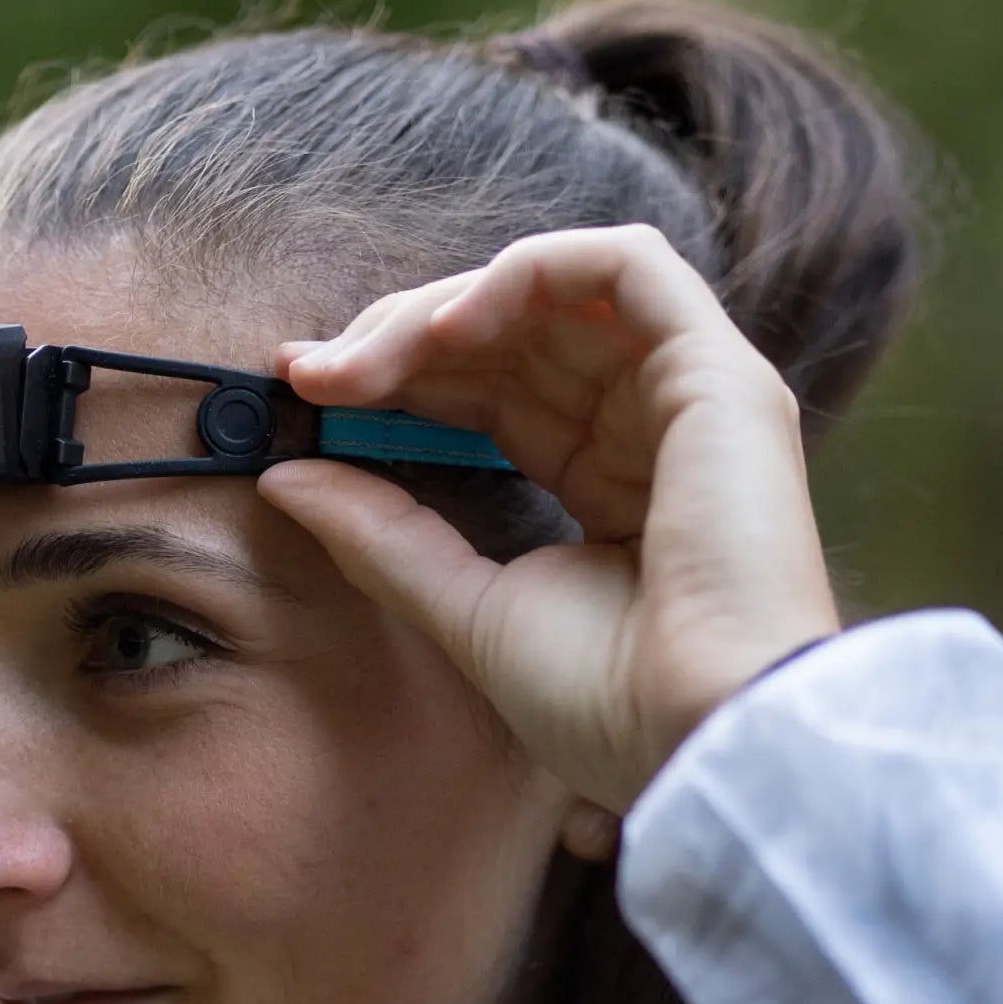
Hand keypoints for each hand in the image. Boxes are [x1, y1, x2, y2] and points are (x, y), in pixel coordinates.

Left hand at [258, 223, 837, 818]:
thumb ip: (381, 537)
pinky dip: (529, 274)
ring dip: (442, 310)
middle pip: (509, 335)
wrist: (696, 738)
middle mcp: (645, 426)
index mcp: (602, 482)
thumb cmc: (603, 702)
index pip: (488, 394)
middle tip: (311, 372)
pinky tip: (450, 329)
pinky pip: (625, 265)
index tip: (304, 389)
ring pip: (551, 292)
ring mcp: (687, 395)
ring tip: (364, 361)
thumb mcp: (464, 606)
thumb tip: (284, 477)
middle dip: (399, 340)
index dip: (395, 377)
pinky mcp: (718, 374)